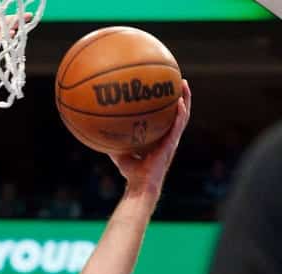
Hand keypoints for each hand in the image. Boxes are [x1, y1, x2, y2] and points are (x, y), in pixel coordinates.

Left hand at [110, 80, 191, 197]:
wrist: (140, 184)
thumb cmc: (130, 172)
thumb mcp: (118, 151)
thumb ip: (111, 140)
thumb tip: (97, 129)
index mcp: (159, 137)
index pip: (165, 116)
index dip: (167, 103)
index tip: (164, 88)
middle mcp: (168, 136)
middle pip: (177, 111)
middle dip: (179, 95)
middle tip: (177, 80)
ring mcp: (172, 140)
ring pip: (183, 115)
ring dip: (185, 98)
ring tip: (183, 83)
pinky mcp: (173, 144)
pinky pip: (179, 125)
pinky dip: (181, 113)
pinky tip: (180, 101)